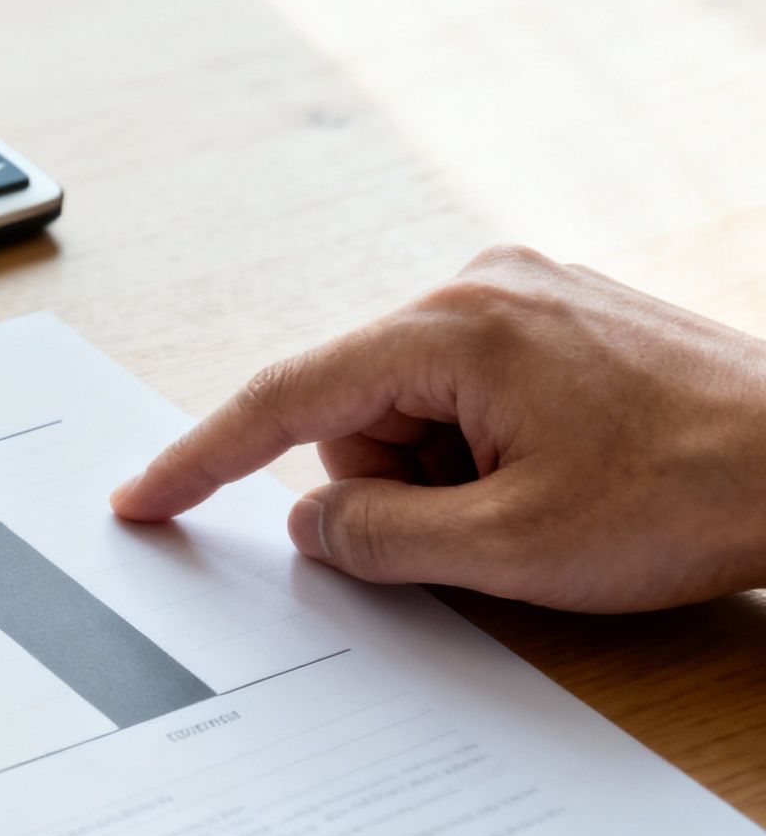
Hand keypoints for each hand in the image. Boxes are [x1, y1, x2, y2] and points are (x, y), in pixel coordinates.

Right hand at [110, 245, 765, 611]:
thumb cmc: (694, 493)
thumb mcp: (510, 548)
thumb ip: (378, 538)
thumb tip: (312, 528)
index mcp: (454, 327)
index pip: (285, 396)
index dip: (202, 458)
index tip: (142, 498)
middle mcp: (478, 287)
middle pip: (354, 414)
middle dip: (392, 489)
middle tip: (484, 530)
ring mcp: (522, 297)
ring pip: (409, 414)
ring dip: (446, 479)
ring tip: (544, 502)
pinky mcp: (555, 322)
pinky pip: (463, 397)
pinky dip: (482, 454)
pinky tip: (560, 475)